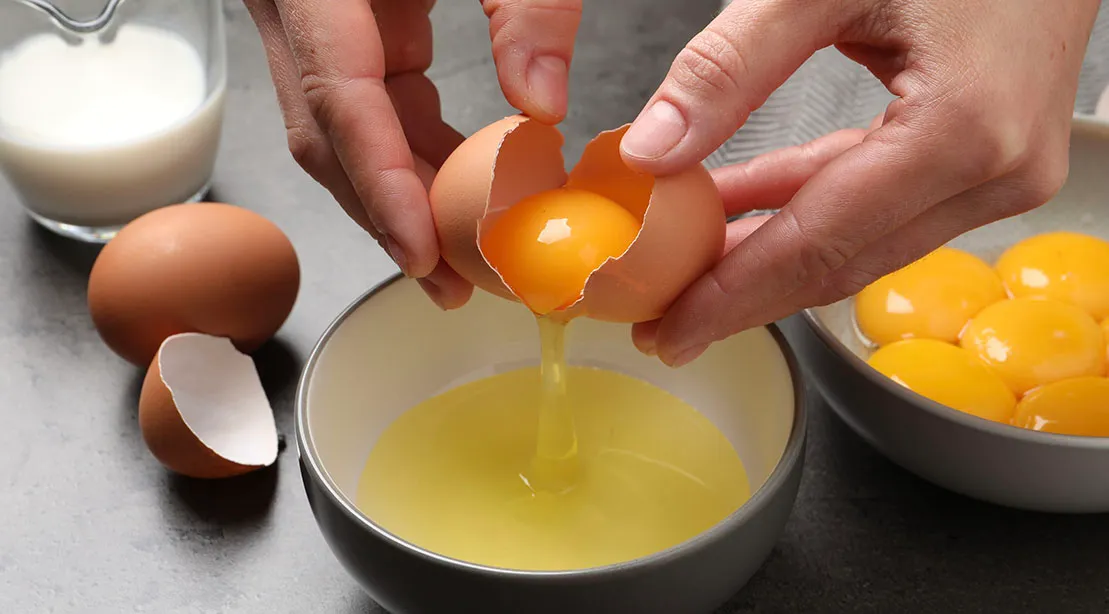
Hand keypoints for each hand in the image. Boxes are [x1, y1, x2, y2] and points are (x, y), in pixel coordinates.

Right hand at [243, 0, 581, 308]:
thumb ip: (526, 6)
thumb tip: (543, 109)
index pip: (340, 97)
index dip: (381, 183)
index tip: (422, 251)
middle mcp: (297, 7)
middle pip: (331, 137)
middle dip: (388, 218)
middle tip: (450, 284)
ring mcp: (312, 24)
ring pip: (342, 135)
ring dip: (398, 202)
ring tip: (457, 264)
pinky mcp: (347, 31)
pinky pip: (367, 110)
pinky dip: (410, 159)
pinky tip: (456, 198)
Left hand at [625, 0, 1100, 366]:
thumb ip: (730, 66)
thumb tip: (653, 151)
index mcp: (961, 129)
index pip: (819, 244)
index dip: (734, 296)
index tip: (671, 330)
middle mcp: (995, 170)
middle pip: (841, 262)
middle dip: (745, 295)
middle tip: (666, 322)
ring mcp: (1001, 171)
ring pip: (859, 242)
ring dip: (771, 251)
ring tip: (689, 266)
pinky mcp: (989, 160)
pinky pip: (880, 205)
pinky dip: (808, 207)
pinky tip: (742, 211)